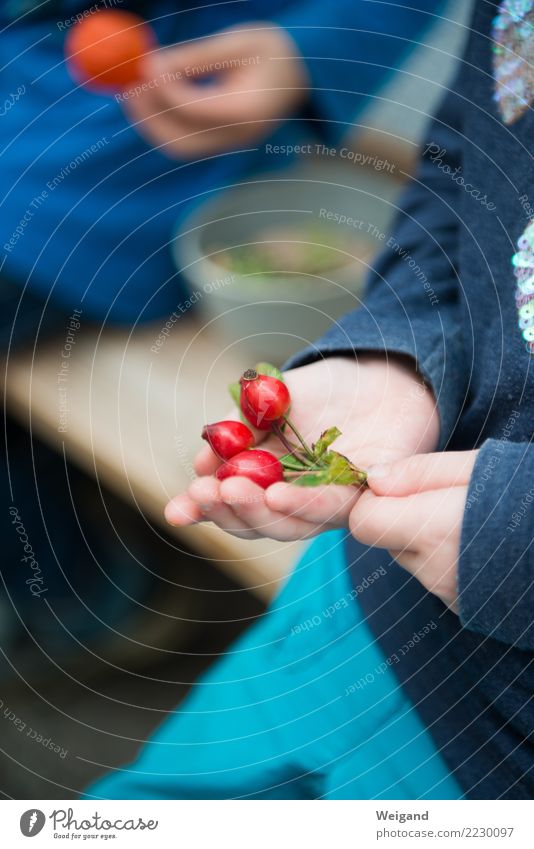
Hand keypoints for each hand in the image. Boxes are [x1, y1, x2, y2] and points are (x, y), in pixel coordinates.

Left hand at [122, 24, 307, 157]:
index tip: (144, 66)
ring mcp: (230, 145)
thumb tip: (151, 65)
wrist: (300, 75)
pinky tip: (148, 99)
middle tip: (128, 86)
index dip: (164, 89)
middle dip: (149, 116)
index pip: (195, 108)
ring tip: (133, 90)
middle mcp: (239, 136)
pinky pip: (184, 141)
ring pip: (178, 146)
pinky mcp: (221, 143)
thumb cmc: (273, 51)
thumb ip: (196, 57)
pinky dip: (161, 123)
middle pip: (181, 141)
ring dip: (150, 123)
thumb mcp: (238, 42)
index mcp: (249, 110)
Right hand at [165, 354, 439, 540]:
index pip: (233, 506)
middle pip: (259, 524)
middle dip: (227, 511)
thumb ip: (239, 429)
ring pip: (291, 524)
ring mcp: (331, 503)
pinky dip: (304, 504)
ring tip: (232, 489)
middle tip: (203, 492)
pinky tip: (277, 494)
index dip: (202, 511)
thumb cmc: (324, 391)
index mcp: (270, 482)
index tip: (174, 511)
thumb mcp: (270, 400)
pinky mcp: (365, 494)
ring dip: (258, 511)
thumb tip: (201, 462)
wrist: (381, 372)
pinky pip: (334, 507)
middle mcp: (299, 502)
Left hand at [350, 451, 478, 611]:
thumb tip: (372, 479)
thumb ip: (419, 472)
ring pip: (409, 557)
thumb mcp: (475, 467)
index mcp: (433, 530)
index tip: (404, 486)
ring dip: (423, 537)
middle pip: (385, 538)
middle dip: (401, 516)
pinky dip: (443, 557)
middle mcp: (433, 568)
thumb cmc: (521, 497)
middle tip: (443, 499)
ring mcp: (447, 591)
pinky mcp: (461, 606)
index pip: (363, 520)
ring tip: (463, 519)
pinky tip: (473, 543)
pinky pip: (432, 574)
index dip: (376, 498)